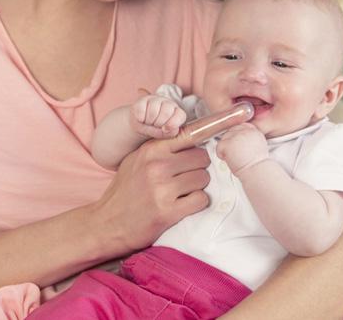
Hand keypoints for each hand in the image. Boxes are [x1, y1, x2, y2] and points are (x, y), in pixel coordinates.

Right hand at [93, 105, 250, 253]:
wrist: (107, 223)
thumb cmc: (124, 189)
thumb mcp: (136, 159)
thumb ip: (160, 146)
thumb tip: (189, 134)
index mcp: (152, 149)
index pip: (190, 134)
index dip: (214, 128)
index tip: (235, 119)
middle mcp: (158, 165)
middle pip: (202, 158)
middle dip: (199, 167)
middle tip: (188, 175)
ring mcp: (163, 189)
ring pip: (203, 178)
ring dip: (198, 185)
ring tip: (182, 191)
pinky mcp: (168, 212)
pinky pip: (201, 199)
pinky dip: (197, 202)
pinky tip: (184, 204)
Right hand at [130, 95, 186, 138]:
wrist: (141, 126)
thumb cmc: (155, 131)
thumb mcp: (162, 134)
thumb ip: (168, 133)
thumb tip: (172, 129)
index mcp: (177, 113)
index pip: (180, 115)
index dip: (173, 123)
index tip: (165, 129)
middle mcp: (168, 104)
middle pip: (166, 113)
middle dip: (158, 124)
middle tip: (155, 126)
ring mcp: (156, 100)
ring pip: (153, 111)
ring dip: (149, 121)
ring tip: (148, 123)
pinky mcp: (143, 99)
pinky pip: (141, 109)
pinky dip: (140, 118)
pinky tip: (141, 119)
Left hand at [216, 123, 268, 173]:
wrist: (257, 172)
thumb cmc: (257, 164)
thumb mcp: (257, 147)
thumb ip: (248, 138)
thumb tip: (237, 138)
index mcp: (254, 131)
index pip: (240, 127)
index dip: (236, 137)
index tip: (238, 147)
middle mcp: (246, 131)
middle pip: (231, 131)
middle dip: (230, 142)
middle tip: (235, 154)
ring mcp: (236, 136)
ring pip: (224, 138)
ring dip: (226, 148)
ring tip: (234, 157)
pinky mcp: (229, 143)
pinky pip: (219, 146)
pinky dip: (221, 154)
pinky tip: (229, 160)